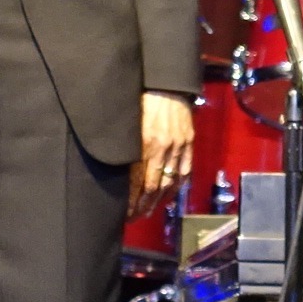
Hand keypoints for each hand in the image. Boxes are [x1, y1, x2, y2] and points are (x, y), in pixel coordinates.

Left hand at [129, 91, 195, 219]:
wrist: (166, 84)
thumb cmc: (141, 99)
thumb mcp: (127, 122)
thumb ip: (122, 145)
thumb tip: (113, 168)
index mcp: (145, 142)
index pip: (137, 181)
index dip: (130, 200)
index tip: (123, 213)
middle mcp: (162, 147)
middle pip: (152, 186)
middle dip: (142, 205)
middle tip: (133, 217)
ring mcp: (178, 146)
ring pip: (169, 181)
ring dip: (158, 200)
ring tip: (148, 211)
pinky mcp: (189, 143)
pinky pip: (184, 171)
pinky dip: (176, 186)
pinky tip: (168, 195)